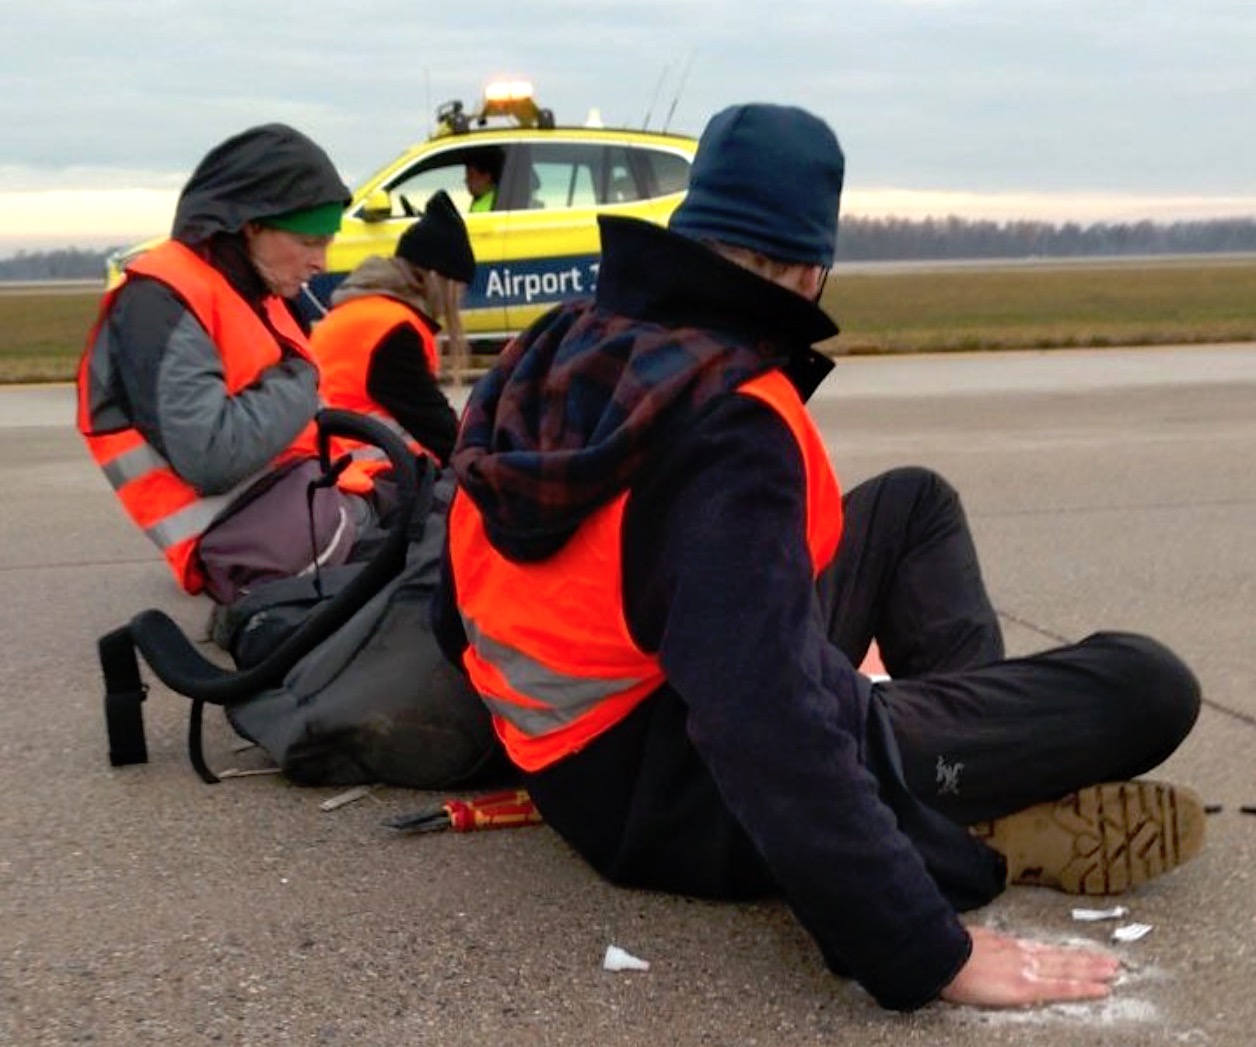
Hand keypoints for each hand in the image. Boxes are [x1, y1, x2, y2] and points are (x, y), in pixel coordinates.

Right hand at [940, 926, 1119, 1008]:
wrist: (940, 955)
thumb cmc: (946, 951)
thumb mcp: (969, 943)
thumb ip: (985, 949)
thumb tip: (986, 952)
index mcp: (1007, 945)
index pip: (1043, 950)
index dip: (1064, 952)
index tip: (1080, 952)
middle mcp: (1022, 954)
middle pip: (1061, 957)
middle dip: (1086, 959)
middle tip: (1110, 960)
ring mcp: (1027, 968)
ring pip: (1068, 968)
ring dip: (1093, 969)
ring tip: (1113, 971)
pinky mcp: (1027, 986)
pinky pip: (1062, 987)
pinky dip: (1084, 987)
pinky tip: (1101, 989)